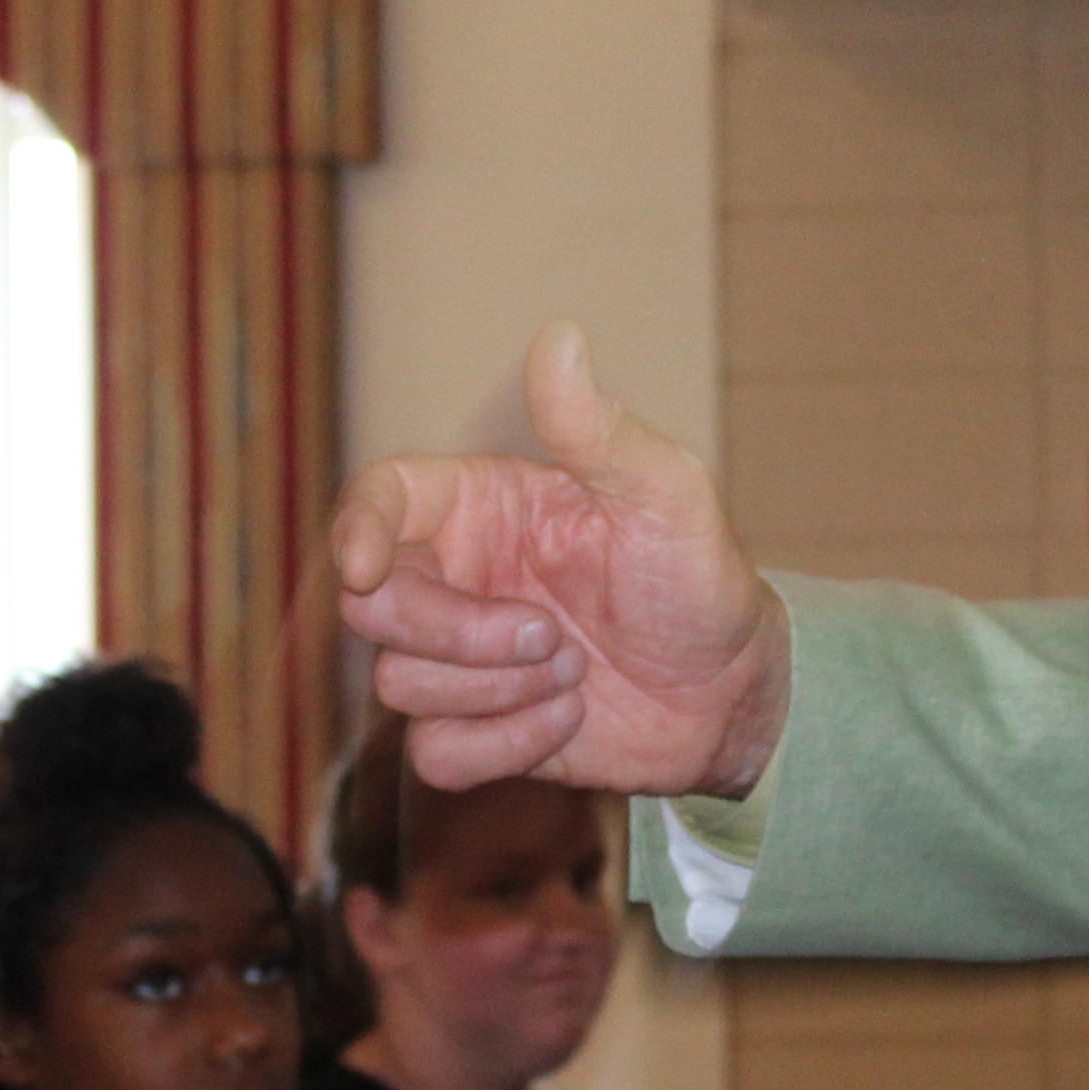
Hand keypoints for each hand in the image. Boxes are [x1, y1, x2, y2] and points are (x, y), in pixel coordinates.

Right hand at [328, 324, 790, 799]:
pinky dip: (504, 745)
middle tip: (553, 637)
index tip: (368, 568)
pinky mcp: (475, 730)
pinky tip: (569, 720)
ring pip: (401, 685)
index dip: (356, 529)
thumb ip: (597, 427)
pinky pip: (436, 753)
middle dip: (457, 633)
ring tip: (577, 672)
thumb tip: (559, 336)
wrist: (732, 695)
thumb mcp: (664, 493)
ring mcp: (460, 659)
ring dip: (499, 690)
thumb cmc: (698, 579)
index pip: (378, 500)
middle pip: (374, 606)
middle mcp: (456, 578)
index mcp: (481, 507)